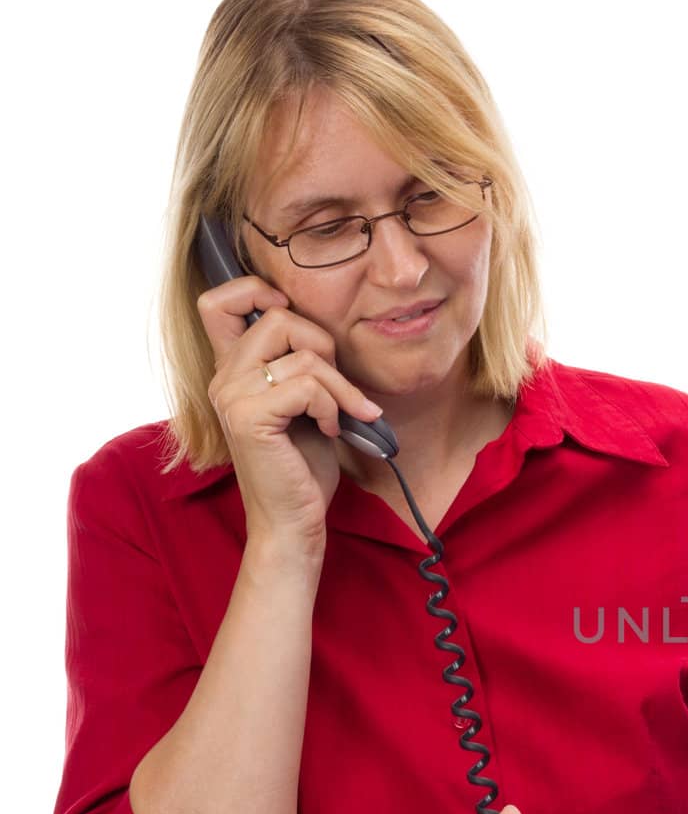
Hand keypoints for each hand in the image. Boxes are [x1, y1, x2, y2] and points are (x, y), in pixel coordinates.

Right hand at [197, 274, 383, 548]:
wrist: (294, 522)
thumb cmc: (302, 468)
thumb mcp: (305, 406)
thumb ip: (302, 366)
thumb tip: (326, 330)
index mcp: (233, 371)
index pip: (218, 302)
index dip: (255, 291)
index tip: (294, 320)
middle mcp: (224, 378)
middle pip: (277, 317)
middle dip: (324, 345)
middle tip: (337, 386)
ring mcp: (232, 396)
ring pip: (303, 355)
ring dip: (340, 386)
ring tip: (343, 416)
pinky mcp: (250, 417)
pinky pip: (307, 385)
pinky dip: (332, 406)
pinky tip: (331, 430)